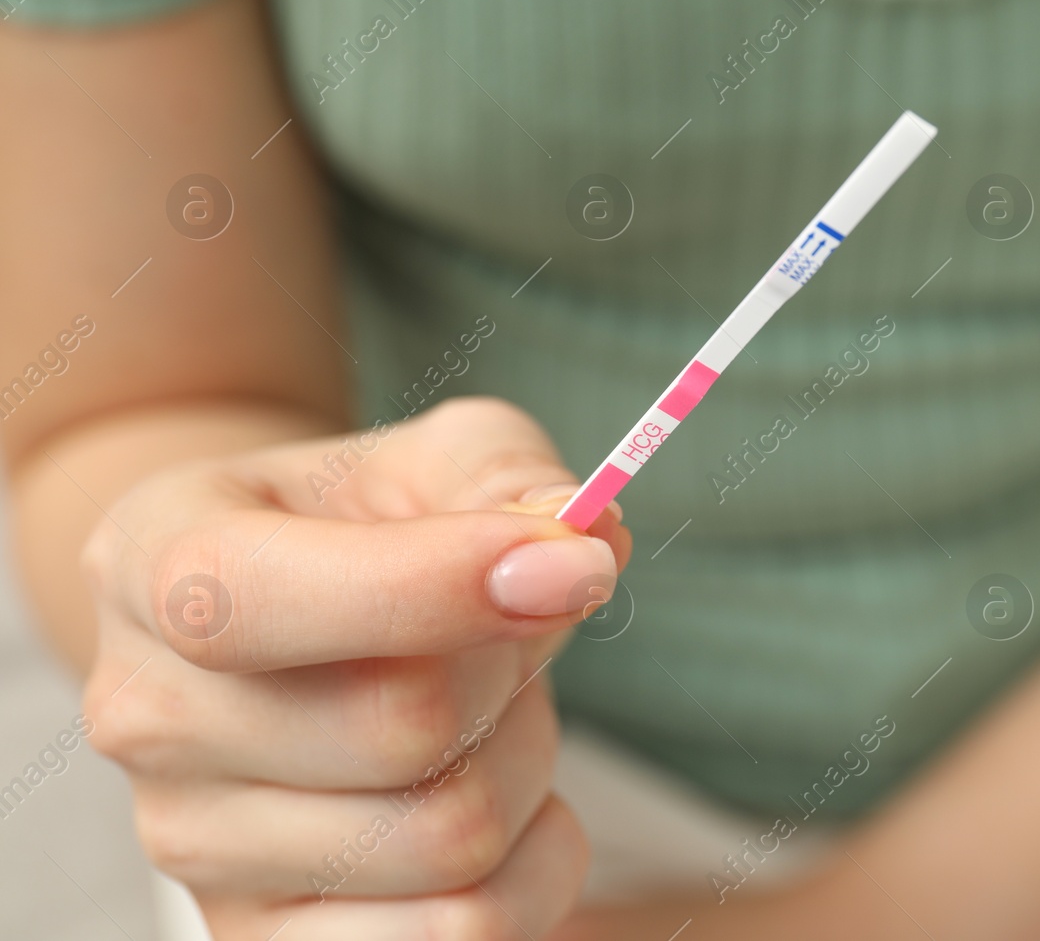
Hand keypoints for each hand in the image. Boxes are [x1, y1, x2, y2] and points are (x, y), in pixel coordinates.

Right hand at [80, 397, 629, 938]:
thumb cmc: (369, 525)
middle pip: (402, 729)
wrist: (294, 619)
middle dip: (512, 667)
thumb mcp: (435, 457)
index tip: (569, 569)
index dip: (435, 586)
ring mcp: (193, 847)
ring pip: (452, 838)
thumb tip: (579, 555)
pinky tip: (498, 796)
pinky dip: (535, 863)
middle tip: (508, 633)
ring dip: (526, 761)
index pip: (259, 600)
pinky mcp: (265, 940)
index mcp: (159, 559)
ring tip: (487, 710)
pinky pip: (465, 936)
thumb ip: (509, 475)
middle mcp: (149, 715)